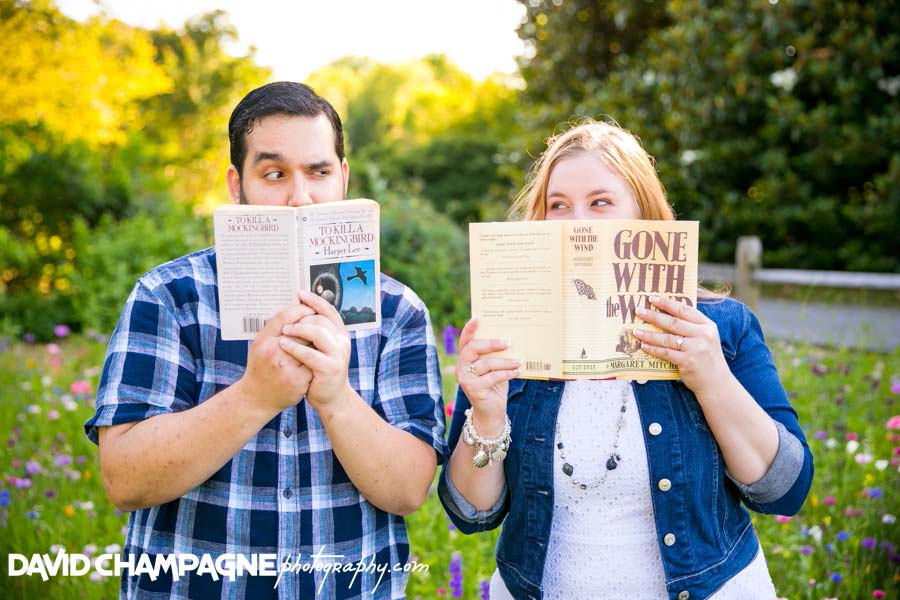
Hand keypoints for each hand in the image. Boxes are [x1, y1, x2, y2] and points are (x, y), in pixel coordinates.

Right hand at [239, 303, 315, 413]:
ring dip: (316, 343)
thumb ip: (274, 328)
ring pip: (311, 347)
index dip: (300, 309)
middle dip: (311, 326)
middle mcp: (274, 353)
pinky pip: (314, 363)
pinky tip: (317, 358)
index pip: (285, 317)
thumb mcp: (259, 344)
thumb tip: (297, 309)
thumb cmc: (260, 366)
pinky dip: (317, 359)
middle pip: (301, 331)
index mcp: (264, 341)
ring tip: (318, 340)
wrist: (257, 397)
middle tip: (318, 322)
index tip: (309, 308)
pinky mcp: (299, 381)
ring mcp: (287, 368)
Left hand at [279, 290, 352, 409]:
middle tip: (286, 321)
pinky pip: (309, 353)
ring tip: (284, 332)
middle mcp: (342, 341)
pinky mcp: (329, 368)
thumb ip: (316, 331)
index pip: (329, 310)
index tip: (300, 293)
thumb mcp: (322, 348)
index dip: (315, 300)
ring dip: (298, 329)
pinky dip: (294, 348)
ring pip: (317, 333)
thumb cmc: (321, 370)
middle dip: (302, 317)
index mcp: (341, 333)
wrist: (330, 397)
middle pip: (321, 319)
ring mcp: (338, 354)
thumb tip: (301, 309)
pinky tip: (283, 345)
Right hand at [455, 318, 520, 434]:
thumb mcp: (494, 368)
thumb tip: (510, 339)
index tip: (477, 318)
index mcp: (466, 358)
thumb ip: (496, 356)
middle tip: (508, 342)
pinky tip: (518, 371)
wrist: (491, 412)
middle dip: (491, 344)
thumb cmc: (494, 385)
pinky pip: (493, 377)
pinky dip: (507, 373)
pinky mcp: (474, 390)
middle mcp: (462, 367)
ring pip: (485, 364)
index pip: (465, 341)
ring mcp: (466, 379)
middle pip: (473, 349)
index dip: (469, 330)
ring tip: (519, 360)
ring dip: (505, 362)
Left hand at [632, 295, 729, 395]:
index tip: (652, 298)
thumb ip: (691, 326)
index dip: (667, 303)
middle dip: (653, 315)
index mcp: (707, 325)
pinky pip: (665, 352)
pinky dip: (653, 349)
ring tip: (636, 330)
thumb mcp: (705, 338)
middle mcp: (703, 334)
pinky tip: (644, 346)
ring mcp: (696, 348)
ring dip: (649, 334)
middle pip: (673, 322)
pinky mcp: (687, 361)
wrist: (716, 382)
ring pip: (667, 338)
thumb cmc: (706, 358)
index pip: (685, 310)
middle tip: (639, 311)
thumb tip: (665, 314)